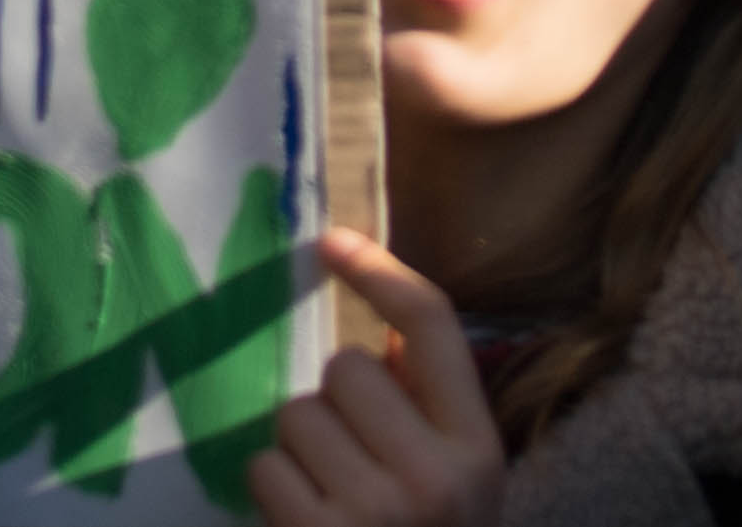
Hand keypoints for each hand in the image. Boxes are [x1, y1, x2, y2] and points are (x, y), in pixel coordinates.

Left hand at [249, 231, 502, 526]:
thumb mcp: (460, 479)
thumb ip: (432, 407)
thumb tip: (389, 329)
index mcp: (478, 450)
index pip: (431, 326)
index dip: (380, 271)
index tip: (332, 241)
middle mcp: (433, 477)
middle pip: (347, 366)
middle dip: (337, 401)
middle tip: (352, 455)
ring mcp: (374, 510)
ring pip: (297, 413)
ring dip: (300, 447)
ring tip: (329, 490)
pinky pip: (264, 466)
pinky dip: (274, 487)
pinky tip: (305, 519)